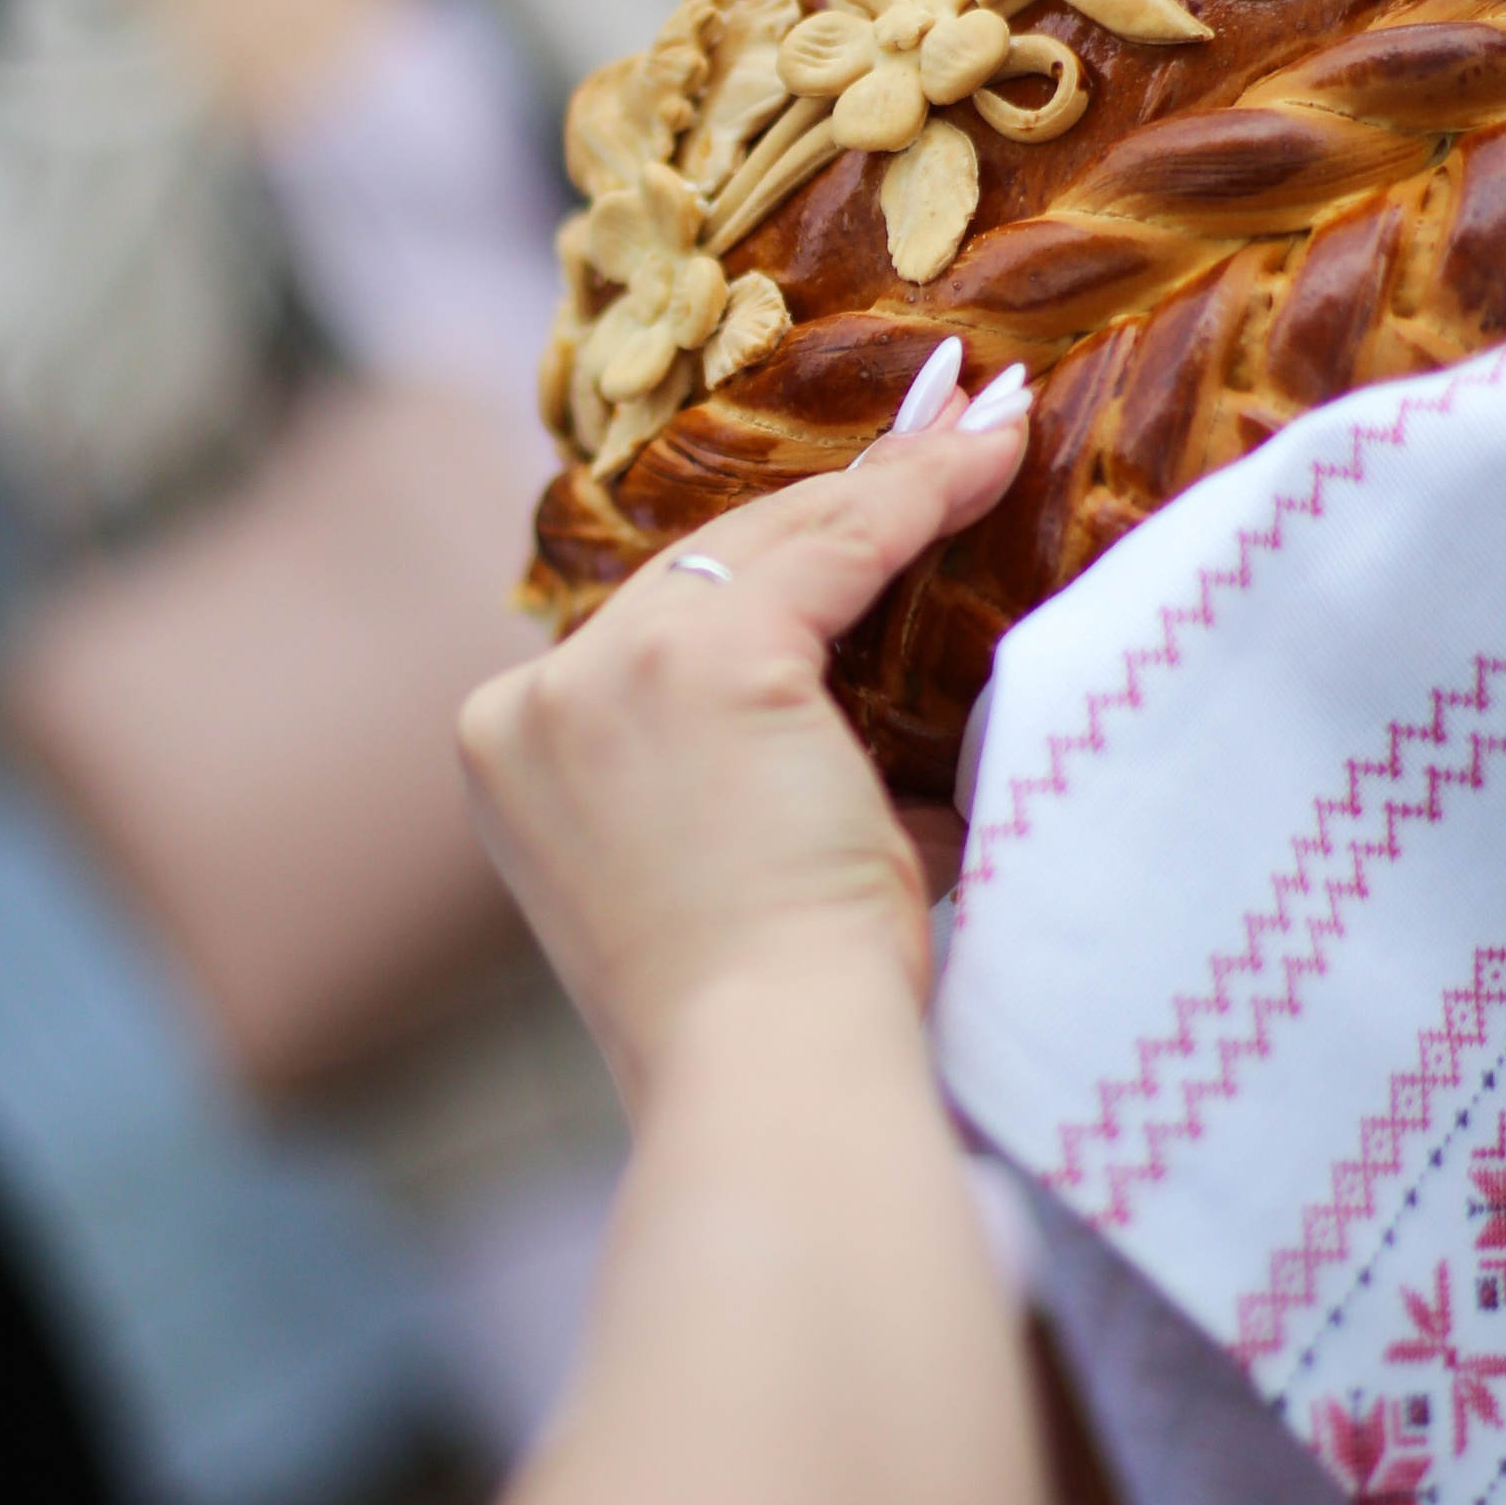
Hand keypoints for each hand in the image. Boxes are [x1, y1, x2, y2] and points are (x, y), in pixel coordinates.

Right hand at [457, 370, 1028, 1105]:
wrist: (770, 1068)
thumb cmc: (777, 1010)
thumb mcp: (730, 865)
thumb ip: (761, 769)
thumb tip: (892, 705)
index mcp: (515, 750)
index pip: (652, 624)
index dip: (762, 569)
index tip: (847, 525)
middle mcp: (536, 698)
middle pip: (702, 569)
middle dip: (829, 512)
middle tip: (936, 447)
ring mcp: (608, 672)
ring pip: (768, 545)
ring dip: (886, 487)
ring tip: (979, 436)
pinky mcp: (704, 660)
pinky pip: (840, 546)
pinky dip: (923, 495)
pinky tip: (990, 457)